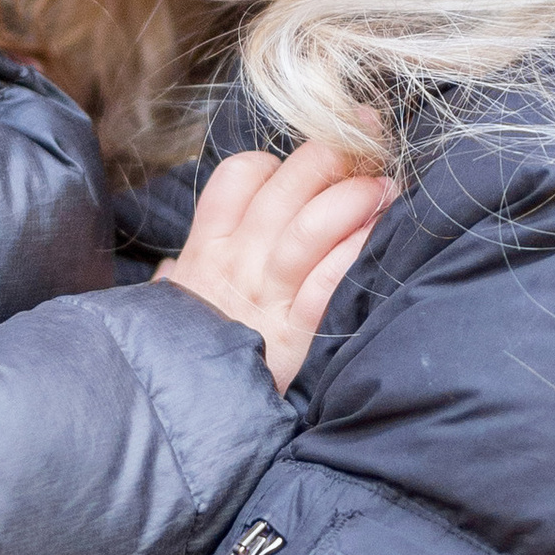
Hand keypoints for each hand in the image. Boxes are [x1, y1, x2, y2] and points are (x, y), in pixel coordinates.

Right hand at [154, 141, 393, 390]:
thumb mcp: (169, 311)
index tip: (307, 163)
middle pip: (287, 185)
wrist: (174, 415)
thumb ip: (175, 283)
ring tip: (385, 187)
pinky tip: (379, 232)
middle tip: (368, 139)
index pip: (241, 177)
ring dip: (354, 197)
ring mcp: (267, 295)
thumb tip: (169, 270)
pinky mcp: (296, 333)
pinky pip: (330, 279)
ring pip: (312, 224)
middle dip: (334, 153)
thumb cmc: (178, 357)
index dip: (280, 160)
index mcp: (207, 249)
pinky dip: (357, 250)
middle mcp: (238, 262)